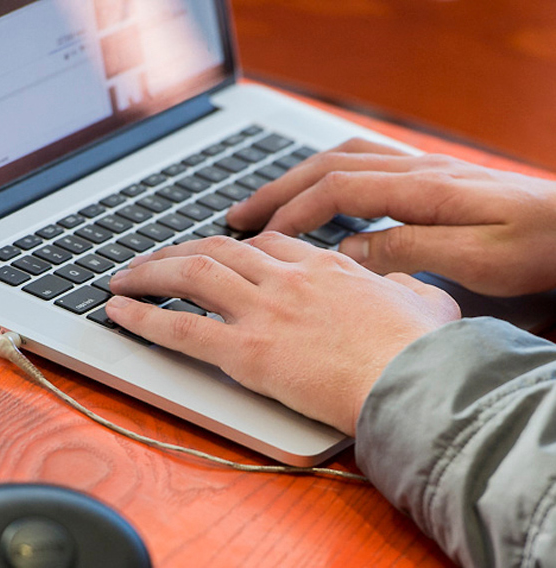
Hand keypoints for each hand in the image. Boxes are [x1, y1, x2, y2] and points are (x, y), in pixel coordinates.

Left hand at [106, 234, 459, 435]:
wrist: (418, 384)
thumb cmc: (424, 351)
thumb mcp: (426, 302)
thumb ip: (407, 284)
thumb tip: (408, 280)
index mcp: (325, 264)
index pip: (265, 244)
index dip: (231, 250)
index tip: (214, 257)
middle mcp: (287, 277)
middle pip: (218, 249)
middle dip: (179, 252)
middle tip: (152, 261)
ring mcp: (263, 310)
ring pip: (192, 275)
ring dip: (150, 272)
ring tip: (122, 278)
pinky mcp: (247, 351)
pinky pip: (180, 326)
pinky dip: (143, 317)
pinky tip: (117, 312)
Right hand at [226, 138, 555, 296]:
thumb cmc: (541, 245)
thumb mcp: (476, 259)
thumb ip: (408, 251)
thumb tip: (347, 252)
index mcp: (423, 188)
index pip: (338, 189)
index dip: (293, 212)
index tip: (261, 238)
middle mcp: (417, 171)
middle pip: (329, 166)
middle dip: (278, 190)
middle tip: (238, 214)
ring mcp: (423, 172)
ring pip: (343, 161)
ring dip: (298, 180)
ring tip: (266, 206)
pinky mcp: (431, 182)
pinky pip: (365, 167)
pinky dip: (329, 179)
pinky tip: (321, 200)